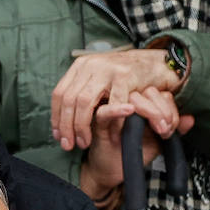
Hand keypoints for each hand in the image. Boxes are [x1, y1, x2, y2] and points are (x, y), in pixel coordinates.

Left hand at [51, 49, 182, 152]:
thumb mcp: (98, 79)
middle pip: (69, 100)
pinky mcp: (125, 76)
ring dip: (81, 126)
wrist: (154, 63)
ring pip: (84, 102)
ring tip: (83, 143)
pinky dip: (110, 123)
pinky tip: (109, 136)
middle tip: (68, 145)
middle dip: (66, 126)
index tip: (58, 136)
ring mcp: (107, 69)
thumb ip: (82, 92)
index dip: (55, 117)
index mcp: (81, 66)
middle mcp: (91, 65)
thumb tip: (61, 117)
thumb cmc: (124, 77)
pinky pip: (112, 105)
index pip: (59, 93)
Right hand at [79, 88, 193, 197]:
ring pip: (133, 97)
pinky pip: (106, 111)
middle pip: (150, 92)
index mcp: (145, 104)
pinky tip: (129, 111)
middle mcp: (130, 102)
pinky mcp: (100, 123)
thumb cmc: (134, 152)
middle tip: (164, 131)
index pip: (161, 94)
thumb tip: (190, 119)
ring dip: (148, 111)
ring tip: (155, 129)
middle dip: (163, 112)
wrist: (113, 171)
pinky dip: (117, 109)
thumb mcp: (159, 141)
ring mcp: (115, 109)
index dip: (171, 110)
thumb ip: (174, 129)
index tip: (172, 129)